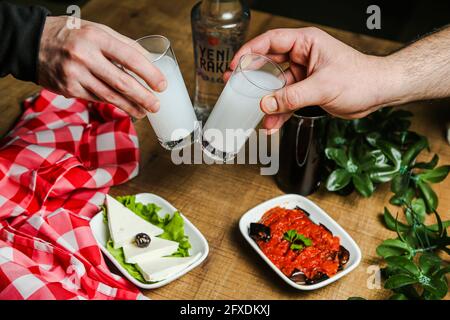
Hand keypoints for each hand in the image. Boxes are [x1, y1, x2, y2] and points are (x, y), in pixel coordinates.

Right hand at [38, 16, 166, 117]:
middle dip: (143, 97)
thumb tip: (150, 62)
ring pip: (109, 96)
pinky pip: (96, 99)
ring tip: (144, 112)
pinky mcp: (69, 89)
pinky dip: (113, 104)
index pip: (130, 58)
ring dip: (130, 107)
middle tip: (156, 105)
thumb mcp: (97, 30)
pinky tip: (124, 107)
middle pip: (121, 82)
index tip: (162, 85)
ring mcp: (75, 74)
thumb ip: (123, 45)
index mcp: (96, 37)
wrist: (32, 43)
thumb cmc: (72, 35)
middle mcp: (84, 56)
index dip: (149, 74)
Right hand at [227, 27, 399, 130]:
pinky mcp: (306, 90)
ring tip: (254, 113)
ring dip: (267, 101)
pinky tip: (272, 124)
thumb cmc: (360, 78)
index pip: (271, 41)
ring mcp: (303, 74)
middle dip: (252, 77)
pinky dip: (279, 112)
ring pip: (276, 86)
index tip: (235, 65)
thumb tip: (266, 104)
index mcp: (306, 43)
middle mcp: (302, 56)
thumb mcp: (323, 87)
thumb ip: (292, 97)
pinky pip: (286, 100)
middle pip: (269, 64)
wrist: (378, 93)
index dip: (250, 51)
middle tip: (234, 86)